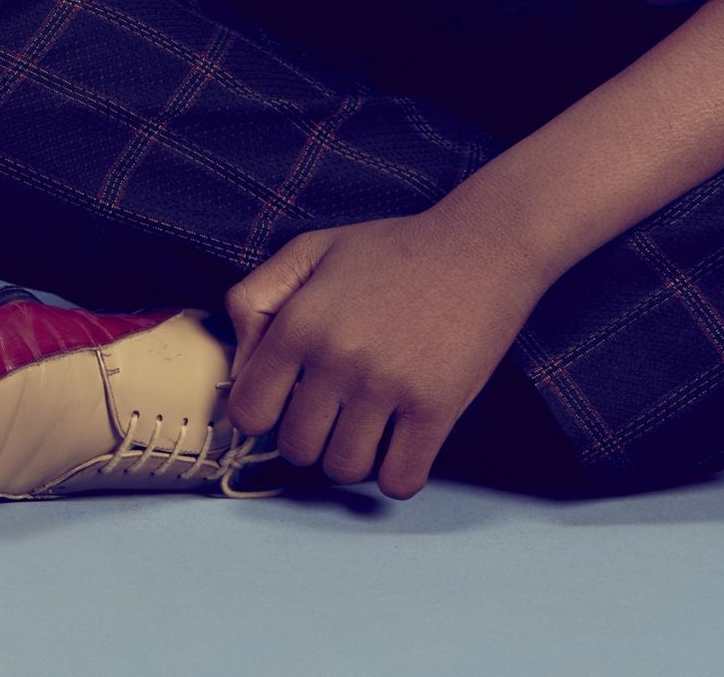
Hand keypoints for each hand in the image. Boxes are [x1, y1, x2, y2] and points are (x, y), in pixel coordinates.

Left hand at [224, 206, 545, 499]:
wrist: (483, 243)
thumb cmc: (395, 249)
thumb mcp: (313, 250)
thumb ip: (257, 297)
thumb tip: (241, 361)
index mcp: (301, 322)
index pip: (248, 412)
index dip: (264, 411)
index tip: (289, 399)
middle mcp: (338, 358)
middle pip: (296, 448)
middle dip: (311, 434)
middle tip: (338, 406)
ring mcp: (388, 386)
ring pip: (344, 469)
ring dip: (354, 455)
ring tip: (371, 421)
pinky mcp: (436, 407)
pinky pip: (399, 480)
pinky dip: (397, 473)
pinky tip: (403, 442)